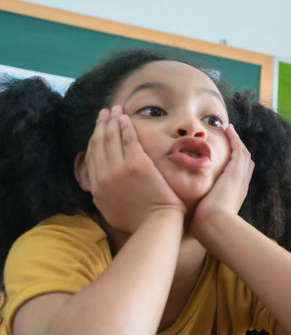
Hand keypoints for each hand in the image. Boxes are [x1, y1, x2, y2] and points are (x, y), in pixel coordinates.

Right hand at [83, 106, 184, 231]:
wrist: (155, 225)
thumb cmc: (140, 222)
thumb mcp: (111, 211)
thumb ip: (103, 197)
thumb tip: (99, 189)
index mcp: (96, 187)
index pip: (90, 157)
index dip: (93, 140)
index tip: (97, 129)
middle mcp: (103, 176)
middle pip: (98, 144)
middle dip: (100, 125)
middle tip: (103, 113)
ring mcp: (118, 169)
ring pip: (110, 138)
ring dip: (111, 121)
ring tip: (113, 109)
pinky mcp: (136, 164)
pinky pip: (128, 139)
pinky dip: (125, 126)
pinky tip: (125, 117)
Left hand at [190, 124, 253, 235]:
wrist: (215, 225)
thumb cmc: (205, 227)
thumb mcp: (202, 220)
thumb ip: (196, 214)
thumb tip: (182, 220)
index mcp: (233, 196)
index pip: (237, 177)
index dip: (233, 165)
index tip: (224, 157)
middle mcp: (241, 186)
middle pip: (244, 163)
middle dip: (238, 151)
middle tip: (230, 139)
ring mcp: (240, 178)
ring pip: (243, 154)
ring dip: (237, 141)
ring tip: (229, 130)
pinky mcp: (236, 171)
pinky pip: (238, 149)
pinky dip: (235, 139)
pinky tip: (228, 129)